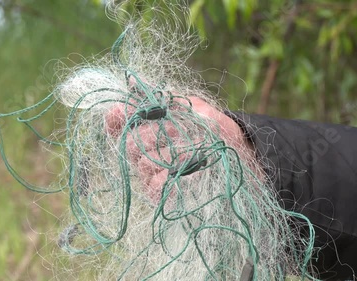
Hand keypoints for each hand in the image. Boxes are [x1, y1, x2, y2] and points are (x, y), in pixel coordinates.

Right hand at [105, 96, 254, 201]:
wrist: (241, 155)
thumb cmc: (216, 130)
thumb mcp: (195, 108)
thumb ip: (167, 98)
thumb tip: (138, 81)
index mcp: (149, 133)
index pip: (119, 128)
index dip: (114, 120)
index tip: (118, 110)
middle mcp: (147, 155)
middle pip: (129, 145)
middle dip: (149, 134)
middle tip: (175, 130)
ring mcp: (154, 176)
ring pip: (142, 164)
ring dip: (165, 154)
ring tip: (190, 150)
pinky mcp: (165, 195)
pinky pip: (152, 187)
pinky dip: (163, 177)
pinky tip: (179, 169)